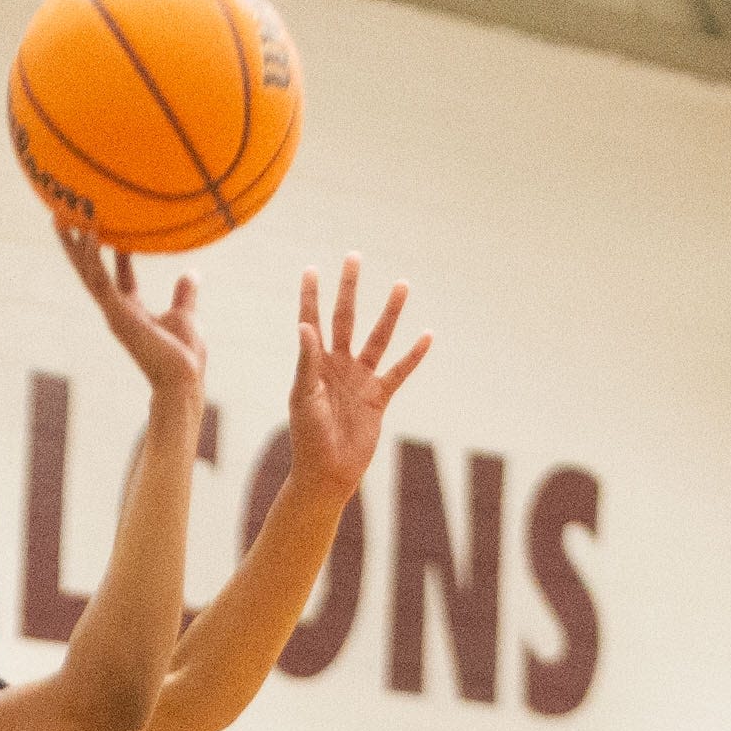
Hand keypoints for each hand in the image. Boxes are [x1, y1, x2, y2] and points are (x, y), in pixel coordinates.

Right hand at [58, 225, 204, 400]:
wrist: (183, 378)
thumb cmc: (184, 356)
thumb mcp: (185, 315)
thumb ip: (184, 294)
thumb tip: (191, 272)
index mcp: (131, 311)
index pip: (118, 277)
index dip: (115, 255)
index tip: (113, 232)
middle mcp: (116, 310)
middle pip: (90, 272)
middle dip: (75, 248)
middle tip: (63, 221)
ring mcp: (113, 312)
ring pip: (87, 272)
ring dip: (73, 245)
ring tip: (60, 217)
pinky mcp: (116, 313)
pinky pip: (100, 279)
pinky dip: (94, 257)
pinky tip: (90, 233)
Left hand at [278, 255, 429, 503]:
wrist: (328, 473)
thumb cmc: (307, 436)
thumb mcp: (304, 396)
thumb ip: (306, 360)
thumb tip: (303, 325)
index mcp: (314, 364)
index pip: (311, 321)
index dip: (311, 296)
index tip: (312, 268)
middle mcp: (337, 366)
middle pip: (345, 319)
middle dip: (350, 288)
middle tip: (355, 257)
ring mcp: (359, 380)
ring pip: (378, 338)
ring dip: (390, 312)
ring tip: (403, 284)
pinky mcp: (378, 398)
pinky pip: (399, 371)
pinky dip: (413, 355)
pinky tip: (427, 334)